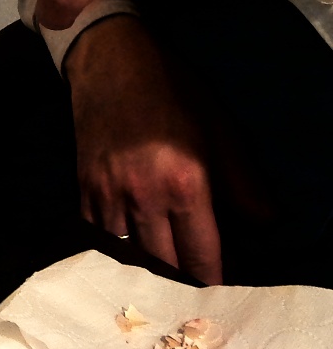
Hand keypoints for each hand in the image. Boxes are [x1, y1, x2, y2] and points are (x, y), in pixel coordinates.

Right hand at [65, 15, 221, 284]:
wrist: (110, 60)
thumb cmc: (172, 90)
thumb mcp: (220, 130)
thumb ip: (244, 184)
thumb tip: (264, 226)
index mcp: (184, 183)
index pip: (201, 256)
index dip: (213, 280)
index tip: (218, 288)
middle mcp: (143, 195)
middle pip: (163, 265)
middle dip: (181, 281)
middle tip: (192, 284)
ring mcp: (108, 194)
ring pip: (128, 256)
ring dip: (147, 268)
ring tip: (162, 274)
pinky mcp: (84, 187)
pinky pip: (98, 235)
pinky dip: (115, 248)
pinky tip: (128, 250)